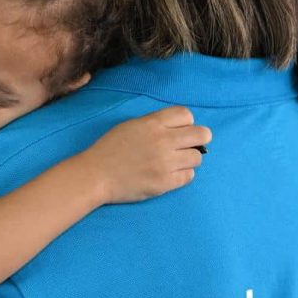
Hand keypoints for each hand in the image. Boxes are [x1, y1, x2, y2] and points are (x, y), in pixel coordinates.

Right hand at [81, 106, 210, 204]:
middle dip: (199, 139)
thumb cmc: (109, 149)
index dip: (186, 123)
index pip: (187, 115)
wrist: (95, 175)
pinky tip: (169, 174)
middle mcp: (162, 141)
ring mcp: (165, 163)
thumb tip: (179, 128)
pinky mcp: (165, 183)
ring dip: (189, 159)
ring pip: (197, 157)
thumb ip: (155, 124)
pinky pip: (189, 176)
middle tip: (189, 146)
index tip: (180, 130)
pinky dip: (182, 175)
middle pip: (202, 134)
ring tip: (175, 162)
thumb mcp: (130, 126)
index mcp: (152, 123)